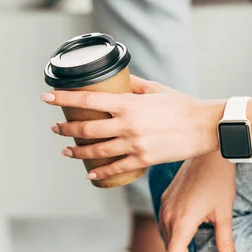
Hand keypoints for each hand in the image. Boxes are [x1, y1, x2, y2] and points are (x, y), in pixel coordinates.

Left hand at [41, 76, 223, 179]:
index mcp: (128, 104)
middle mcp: (127, 125)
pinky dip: (99, 173)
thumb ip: (132, 84)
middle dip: (66, 128)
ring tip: (66, 149)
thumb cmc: (181, 104)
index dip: (64, 98)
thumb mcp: (154, 88)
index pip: (87, 100)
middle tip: (55, 128)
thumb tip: (116, 78)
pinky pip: (116, 169)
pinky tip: (90, 173)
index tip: (47, 97)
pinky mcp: (143, 160)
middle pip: (86, 129)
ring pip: (96, 151)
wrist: (205, 126)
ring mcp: (134, 145)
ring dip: (76, 150)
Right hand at [158, 152, 238, 251]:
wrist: (210, 149)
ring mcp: (165, 206)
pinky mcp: (167, 199)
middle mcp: (168, 215)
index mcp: (181, 222)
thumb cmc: (219, 179)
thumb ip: (225, 241)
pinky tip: (186, 248)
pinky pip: (168, 228)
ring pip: (169, 242)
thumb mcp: (224, 212)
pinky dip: (176, 243)